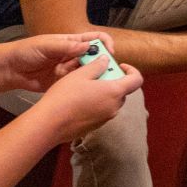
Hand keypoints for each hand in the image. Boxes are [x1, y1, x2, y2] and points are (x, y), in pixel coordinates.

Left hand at [0, 32, 99, 93]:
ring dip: (97, 75)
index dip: (105, 44)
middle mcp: (74, 55)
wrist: (10, 69)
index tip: (110, 53)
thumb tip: (89, 46)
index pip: (95, 39)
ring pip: (89, 71)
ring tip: (102, 82)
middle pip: (96, 56)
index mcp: (71, 42)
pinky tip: (90, 90)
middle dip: (104, 62)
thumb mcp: (46, 46)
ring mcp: (70, 70)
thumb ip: (66, 46)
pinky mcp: (65, 83)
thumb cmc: (27, 51)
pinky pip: (79, 83)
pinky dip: (86, 86)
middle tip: (109, 72)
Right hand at [24, 56, 141, 141]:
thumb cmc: (65, 97)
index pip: (137, 80)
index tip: (120, 66)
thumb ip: (97, 65)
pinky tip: (79, 100)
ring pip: (111, 101)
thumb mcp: (80, 74)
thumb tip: (106, 60)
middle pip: (122, 91)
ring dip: (104, 91)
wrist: (49, 123)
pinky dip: (97, 102)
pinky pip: (102, 110)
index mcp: (114, 92)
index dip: (132, 70)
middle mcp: (114, 107)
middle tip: (96, 73)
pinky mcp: (96, 126)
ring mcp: (105, 118)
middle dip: (113, 80)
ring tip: (84, 86)